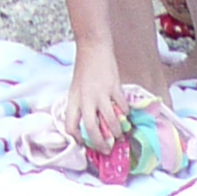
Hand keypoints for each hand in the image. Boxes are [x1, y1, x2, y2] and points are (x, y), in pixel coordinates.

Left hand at [65, 38, 127, 153]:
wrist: (92, 46)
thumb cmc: (84, 68)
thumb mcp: (76, 88)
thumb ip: (80, 105)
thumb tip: (88, 125)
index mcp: (73, 99)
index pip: (70, 126)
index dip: (77, 139)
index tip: (84, 143)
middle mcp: (86, 98)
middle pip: (91, 129)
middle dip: (100, 144)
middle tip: (107, 149)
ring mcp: (101, 93)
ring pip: (110, 122)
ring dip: (116, 133)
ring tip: (119, 135)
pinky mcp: (114, 87)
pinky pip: (122, 107)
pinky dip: (125, 114)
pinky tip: (125, 114)